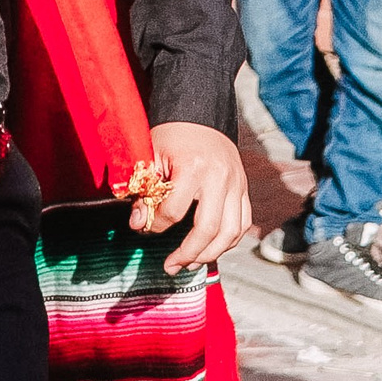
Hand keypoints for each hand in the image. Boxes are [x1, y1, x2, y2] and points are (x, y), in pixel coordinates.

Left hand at [130, 120, 250, 268]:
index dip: (155, 225)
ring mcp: (236, 184)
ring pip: (231, 233)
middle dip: (188, 253)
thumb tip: (138, 223)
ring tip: (190, 264)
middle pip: (208, 229)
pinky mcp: (244, 188)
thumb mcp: (151, 154)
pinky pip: (242, 224)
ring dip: (210, 254)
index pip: (174, 210)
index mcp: (193, 167)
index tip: (142, 228)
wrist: (200, 114)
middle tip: (170, 266)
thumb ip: (145, 188)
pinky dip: (228, 242)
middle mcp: (220, 178)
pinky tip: (210, 249)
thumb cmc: (172, 134)